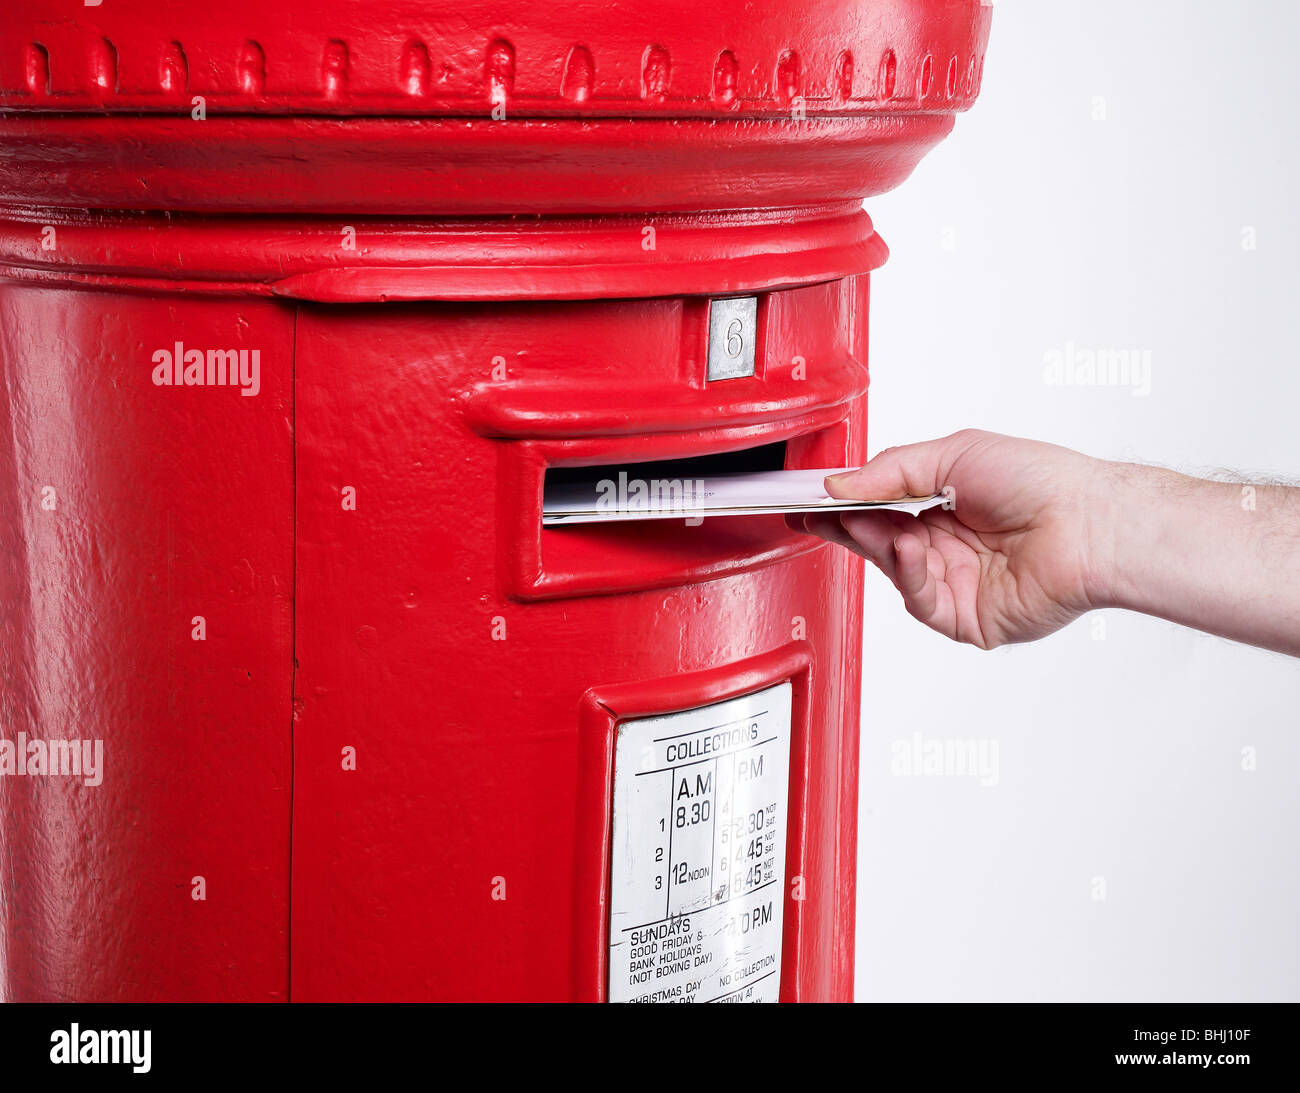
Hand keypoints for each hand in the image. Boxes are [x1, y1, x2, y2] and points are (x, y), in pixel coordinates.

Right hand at [796, 430, 1111, 647]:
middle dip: (846, 526)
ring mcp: (955, 583)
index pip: (878, 507)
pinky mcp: (966, 618)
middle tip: (817, 513)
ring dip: (880, 545)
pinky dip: (910, 574)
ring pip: (894, 571)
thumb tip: (840, 485)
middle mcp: (947, 546)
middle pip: (877, 541)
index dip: (843, 505)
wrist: (1087, 525)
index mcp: (943, 506)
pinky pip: (920, 602)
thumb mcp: (954, 454)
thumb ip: (890, 470)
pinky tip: (913, 547)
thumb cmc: (1042, 482)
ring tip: (872, 521)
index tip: (810, 499)